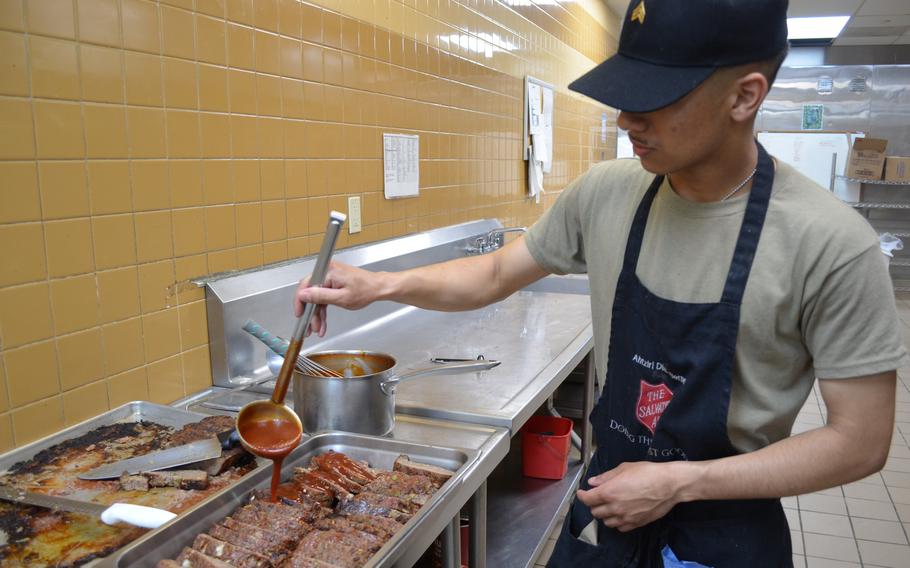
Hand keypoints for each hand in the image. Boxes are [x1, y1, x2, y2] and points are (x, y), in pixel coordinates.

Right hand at [294, 262, 382, 336]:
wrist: (378, 287)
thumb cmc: (366, 290)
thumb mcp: (342, 298)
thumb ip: (320, 296)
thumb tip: (303, 295)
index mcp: (328, 271)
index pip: (305, 286)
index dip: (300, 302)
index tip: (300, 315)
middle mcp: (327, 271)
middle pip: (310, 293)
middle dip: (310, 313)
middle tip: (310, 327)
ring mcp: (330, 276)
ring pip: (317, 297)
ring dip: (317, 314)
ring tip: (318, 328)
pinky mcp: (333, 281)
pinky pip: (323, 296)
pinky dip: (323, 309)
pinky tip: (322, 321)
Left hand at [576, 461, 694, 532]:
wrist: (669, 485)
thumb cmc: (648, 472)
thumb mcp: (624, 468)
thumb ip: (606, 477)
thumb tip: (593, 482)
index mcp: (609, 492)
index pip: (587, 499)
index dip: (581, 496)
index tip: (581, 493)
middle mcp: (615, 507)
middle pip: (595, 512)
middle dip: (593, 504)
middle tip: (597, 497)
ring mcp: (625, 517)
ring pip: (606, 522)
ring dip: (605, 514)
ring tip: (610, 506)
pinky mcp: (636, 524)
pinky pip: (620, 528)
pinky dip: (617, 522)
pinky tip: (621, 514)